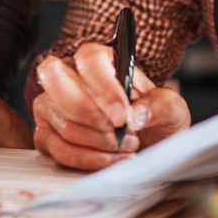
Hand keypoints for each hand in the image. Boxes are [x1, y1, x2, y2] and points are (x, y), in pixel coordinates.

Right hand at [32, 42, 190, 170]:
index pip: (89, 58)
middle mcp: (69, 75)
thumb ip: (161, 105)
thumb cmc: (153, 118)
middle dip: (89, 114)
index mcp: (100, 59)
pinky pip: (58, 149)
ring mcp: (52, 105)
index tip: (123, 115)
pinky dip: (87, 159)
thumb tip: (138, 114)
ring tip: (126, 145)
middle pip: (57, 80)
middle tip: (117, 133)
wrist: (148, 143)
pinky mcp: (46, 134)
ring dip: (98, 142)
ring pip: (62, 122)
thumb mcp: (171, 109)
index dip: (103, 87)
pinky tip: (111, 159)